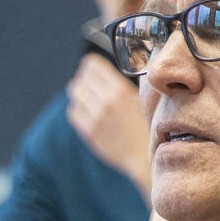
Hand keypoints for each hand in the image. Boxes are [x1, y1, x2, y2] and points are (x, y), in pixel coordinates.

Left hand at [65, 53, 151, 198]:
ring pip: (75, 94)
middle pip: (80, 79)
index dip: (90, 65)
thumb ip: (127, 83)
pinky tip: (87, 112)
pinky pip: (73, 113)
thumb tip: (118, 69)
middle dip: (84, 80)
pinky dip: (78, 109)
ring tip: (88, 98)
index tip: (92, 69)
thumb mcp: (142, 98)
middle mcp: (106, 101)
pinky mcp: (89, 132)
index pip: (92, 64)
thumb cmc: (146, 126)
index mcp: (121, 89)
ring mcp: (95, 117)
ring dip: (80, 94)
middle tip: (90, 85)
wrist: (144, 155)